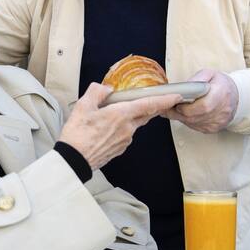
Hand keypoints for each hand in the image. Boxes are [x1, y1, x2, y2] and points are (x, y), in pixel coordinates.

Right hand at [59, 83, 181, 169]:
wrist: (74, 160)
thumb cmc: (77, 135)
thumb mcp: (83, 106)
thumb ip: (97, 91)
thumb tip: (107, 89)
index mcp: (121, 114)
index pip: (149, 104)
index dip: (165, 99)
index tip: (176, 96)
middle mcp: (127, 128)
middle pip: (145, 114)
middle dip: (153, 106)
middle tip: (157, 99)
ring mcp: (125, 140)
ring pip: (134, 124)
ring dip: (132, 116)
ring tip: (115, 112)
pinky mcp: (120, 149)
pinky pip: (126, 134)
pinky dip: (123, 127)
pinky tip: (109, 127)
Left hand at [166, 69, 238, 132]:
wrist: (236, 97)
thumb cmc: (222, 85)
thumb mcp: (210, 74)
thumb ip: (197, 79)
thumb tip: (184, 86)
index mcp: (221, 94)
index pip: (203, 106)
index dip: (187, 106)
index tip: (177, 101)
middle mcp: (221, 111)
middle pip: (195, 116)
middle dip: (179, 111)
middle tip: (169, 105)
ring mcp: (217, 122)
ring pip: (192, 123)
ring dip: (180, 116)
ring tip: (174, 107)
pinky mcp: (213, 129)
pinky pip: (195, 127)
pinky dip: (187, 120)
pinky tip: (184, 113)